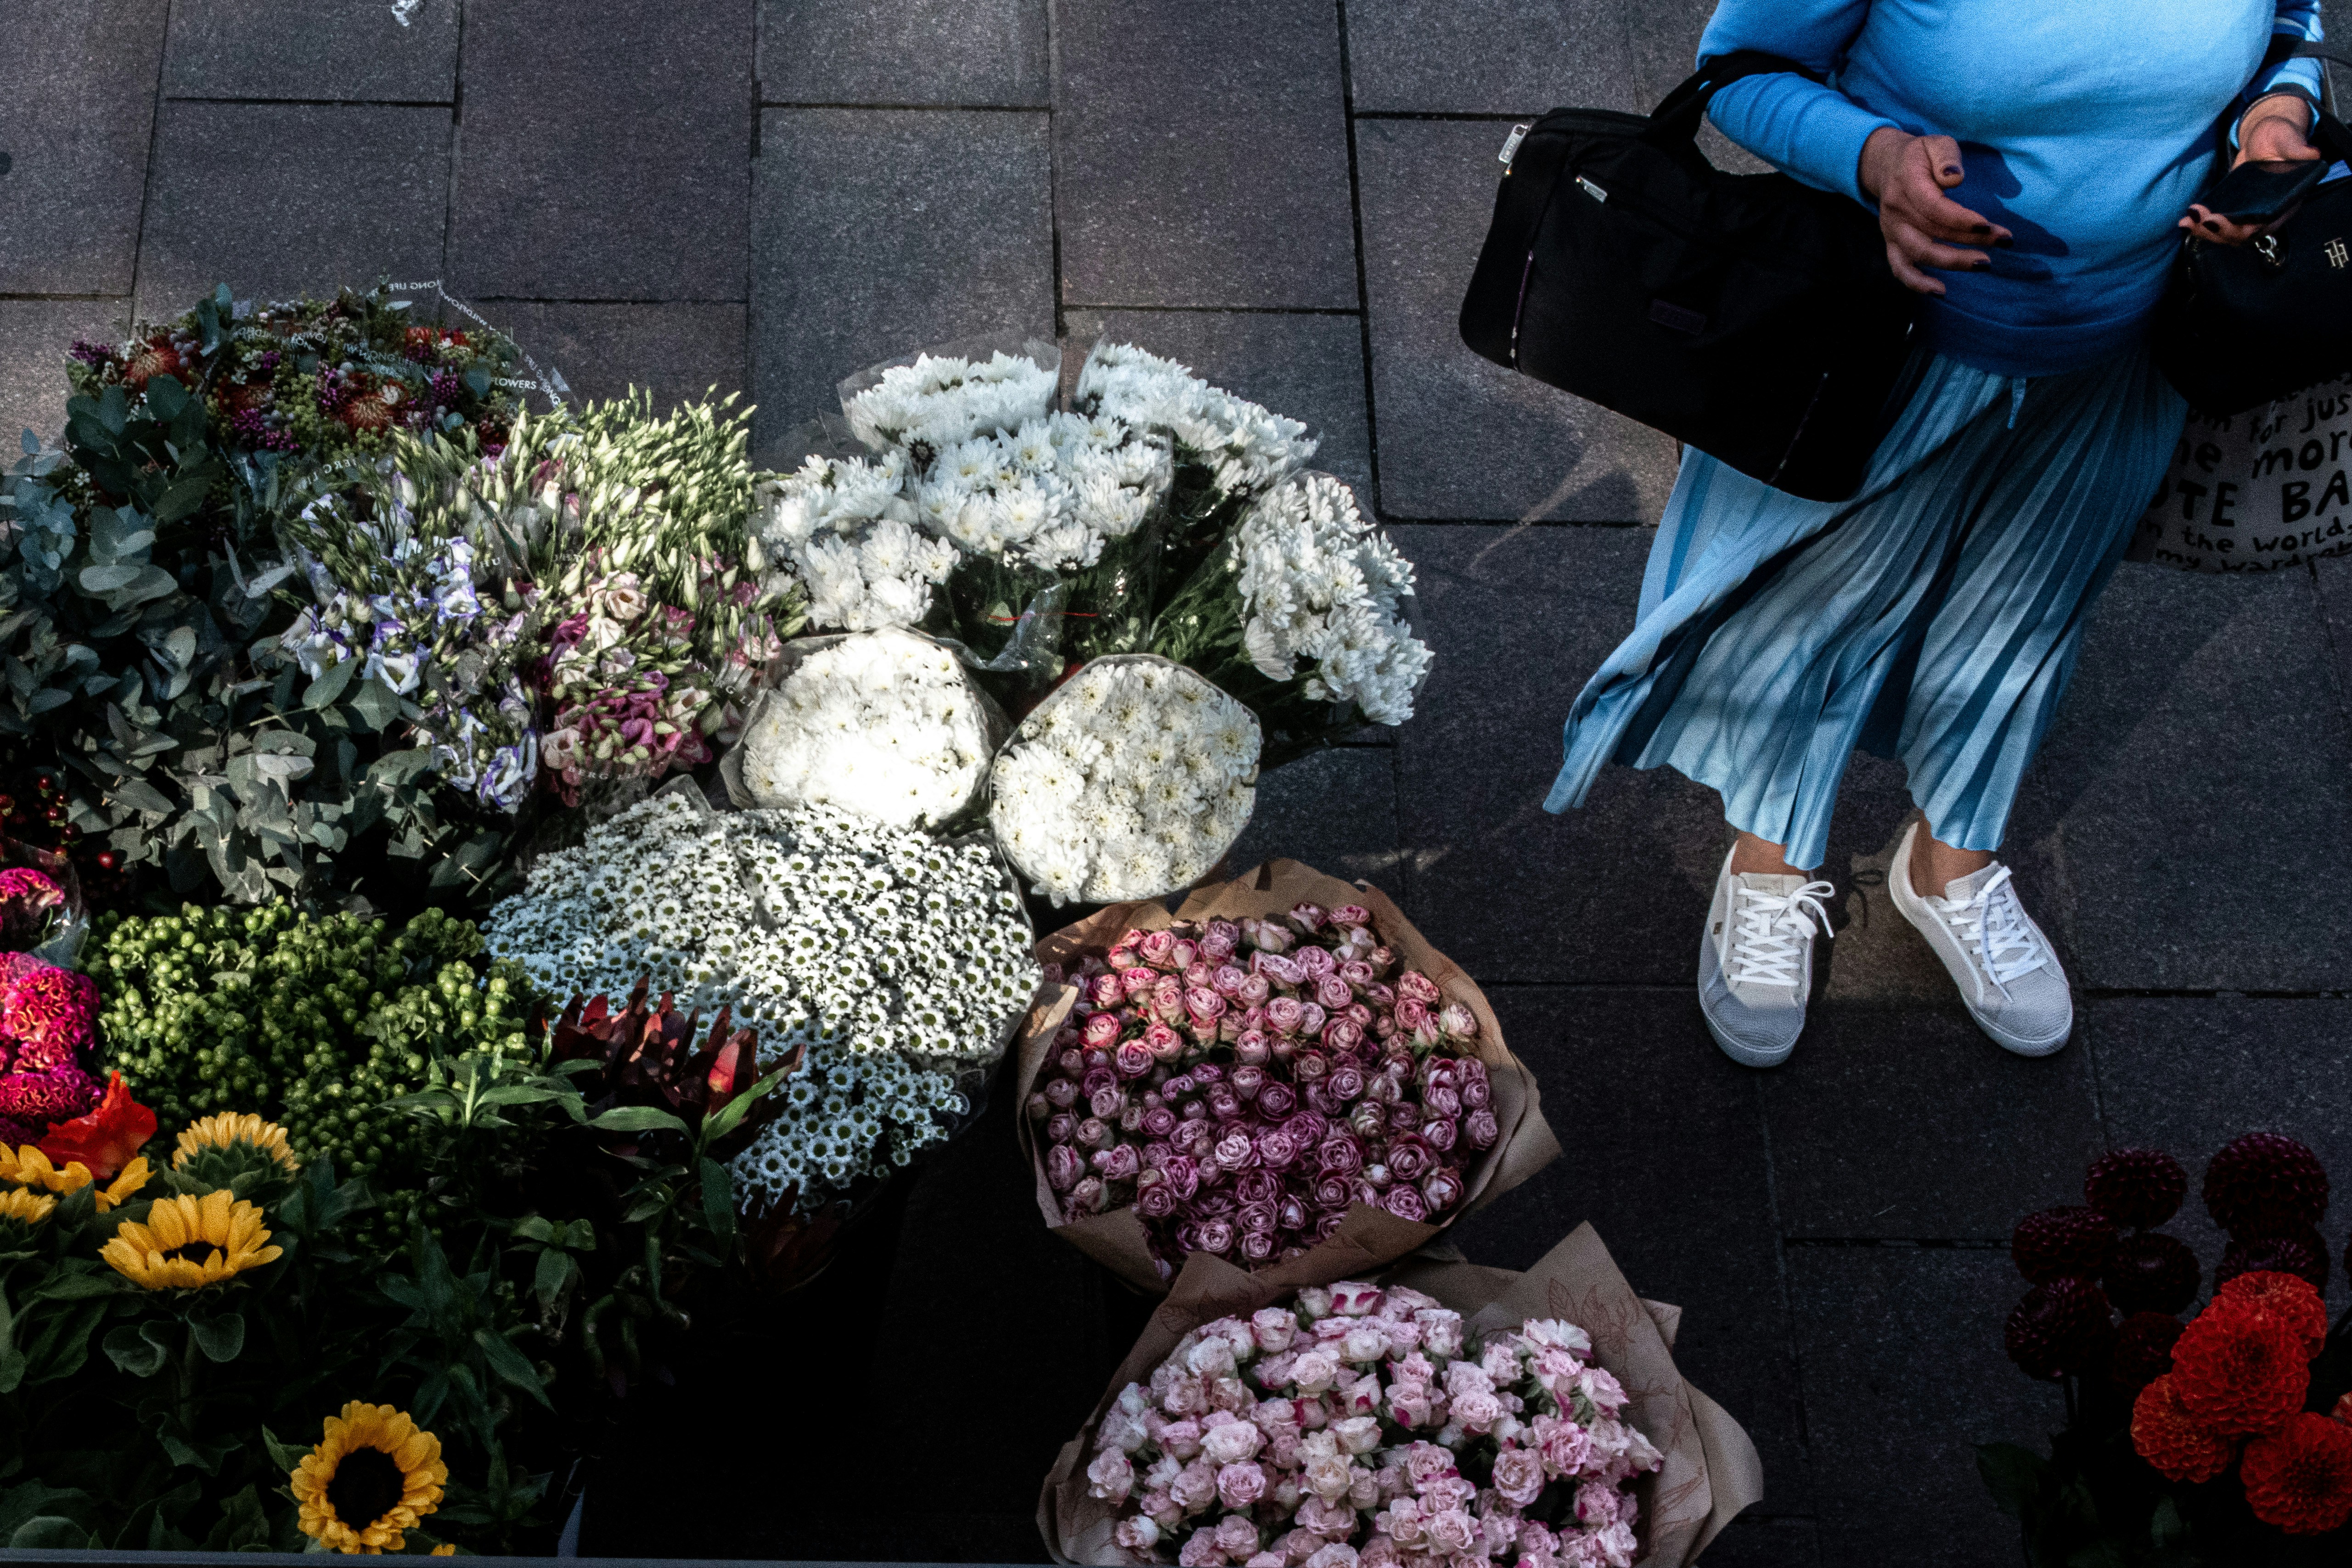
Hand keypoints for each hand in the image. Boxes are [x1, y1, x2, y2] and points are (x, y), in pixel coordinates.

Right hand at [1858, 128, 2011, 295]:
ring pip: (1919, 253)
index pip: (1934, 207)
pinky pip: (1900, 268)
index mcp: (1907, 184)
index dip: (1961, 219)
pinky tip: (1940, 291)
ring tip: (1984, 264)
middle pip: (1933, 232)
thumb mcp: (1935, 143)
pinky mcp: (1892, 243)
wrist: (1886, 166)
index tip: (1988, 225)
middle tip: (2004, 241)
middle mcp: (1896, 211)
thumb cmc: (1920, 155)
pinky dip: (1916, 283)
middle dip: (1971, 240)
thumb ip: (1946, 157)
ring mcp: (1892, 230)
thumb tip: (1955, 179)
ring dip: (1952, 262)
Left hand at [2183, 93, 2322, 245]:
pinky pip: (2218, 225)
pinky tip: (2185, 221)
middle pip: (2243, 235)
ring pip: (2227, 234)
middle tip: (2200, 220)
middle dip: (2219, 231)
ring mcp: (2249, 213)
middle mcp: (2268, 212)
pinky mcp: (2234, 210)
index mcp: (2286, 201)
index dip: (2244, 228)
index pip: (2266, 224)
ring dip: (2205, 231)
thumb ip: (2297, 147)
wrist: (2265, 137)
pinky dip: (2201, 226)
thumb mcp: (2288, 138)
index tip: (2221, 220)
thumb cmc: (2281, 137)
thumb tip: (2311, 153)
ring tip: (2187, 222)